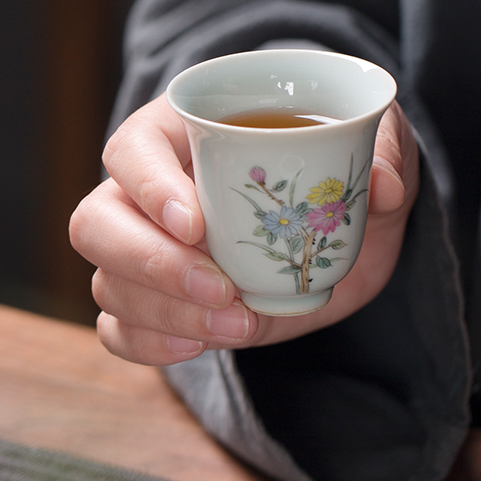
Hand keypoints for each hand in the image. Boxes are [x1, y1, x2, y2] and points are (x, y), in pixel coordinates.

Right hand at [69, 93, 418, 366]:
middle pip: (97, 223)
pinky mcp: (162, 305)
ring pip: (108, 282)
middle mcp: (145, 193)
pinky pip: (120, 329)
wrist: (347, 228)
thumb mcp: (375, 139)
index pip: (131, 150)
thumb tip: (382, 183)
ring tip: (239, 325)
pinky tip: (198, 347)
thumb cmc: (342, 161)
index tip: (196, 222)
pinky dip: (149, 345)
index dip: (149, 186)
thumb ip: (382, 148)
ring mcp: (146, 252)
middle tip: (221, 287)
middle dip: (151, 263)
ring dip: (165, 313)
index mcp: (179, 134)